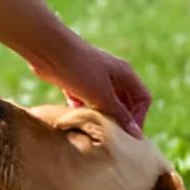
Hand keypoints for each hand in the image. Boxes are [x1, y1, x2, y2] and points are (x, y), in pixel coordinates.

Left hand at [30, 43, 150, 138]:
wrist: (47, 50)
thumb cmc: (79, 70)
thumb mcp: (102, 96)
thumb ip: (119, 115)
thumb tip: (136, 135)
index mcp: (125, 74)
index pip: (142, 99)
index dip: (139, 118)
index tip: (127, 136)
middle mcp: (112, 75)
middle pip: (124, 102)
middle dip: (119, 120)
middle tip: (111, 138)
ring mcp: (93, 78)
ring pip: (104, 103)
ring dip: (101, 117)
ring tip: (94, 130)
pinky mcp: (75, 83)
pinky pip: (84, 101)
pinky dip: (83, 111)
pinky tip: (76, 118)